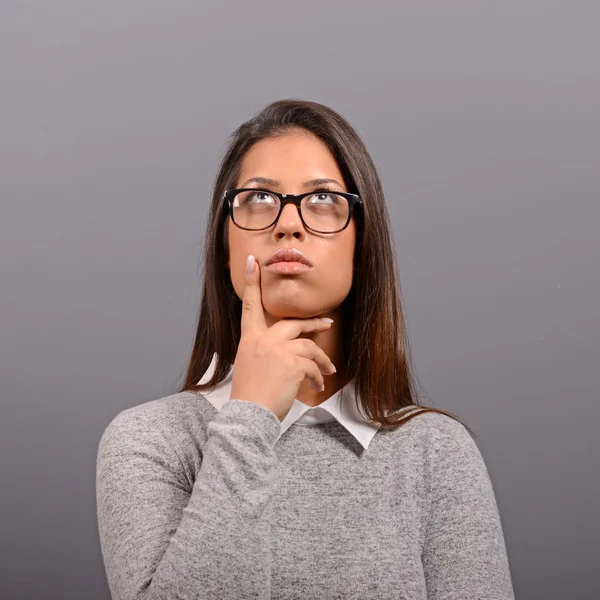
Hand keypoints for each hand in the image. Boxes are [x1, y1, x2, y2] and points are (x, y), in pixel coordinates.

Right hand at [229, 254, 336, 421]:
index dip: (251, 283)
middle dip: (313, 323)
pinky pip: (312, 365)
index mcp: (249, 339)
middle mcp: (262, 340)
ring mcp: (277, 350)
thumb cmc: (249, 396)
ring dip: (321, 359)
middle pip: (292, 323)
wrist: (248, 416)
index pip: (249, 306)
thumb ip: (263, 352)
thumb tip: (282, 353)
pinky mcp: (291, 364)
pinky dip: (318, 376)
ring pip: (308, 345)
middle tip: (327, 322)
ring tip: (328, 369)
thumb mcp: (249, 367)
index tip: (253, 262)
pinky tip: (318, 385)